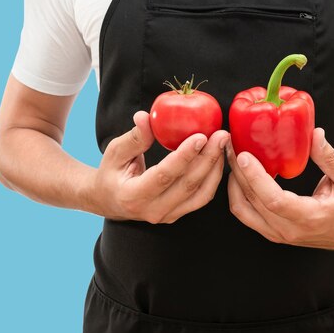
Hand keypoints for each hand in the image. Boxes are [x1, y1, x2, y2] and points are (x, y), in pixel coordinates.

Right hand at [90, 110, 229, 223]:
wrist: (110, 200)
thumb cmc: (112, 173)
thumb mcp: (114, 152)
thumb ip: (134, 137)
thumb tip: (145, 116)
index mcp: (134, 196)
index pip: (164, 176)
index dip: (184, 156)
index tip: (200, 136)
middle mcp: (153, 211)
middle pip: (188, 185)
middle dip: (208, 158)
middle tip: (221, 135)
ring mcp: (168, 216)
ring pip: (201, 194)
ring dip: (215, 167)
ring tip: (223, 143)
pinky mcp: (179, 214)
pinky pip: (202, 197)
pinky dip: (214, 178)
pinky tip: (219, 157)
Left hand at [225, 128, 333, 249]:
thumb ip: (331, 157)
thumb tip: (314, 133)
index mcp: (310, 218)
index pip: (274, 201)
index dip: (256, 178)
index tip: (244, 155)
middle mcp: (289, 230)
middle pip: (252, 202)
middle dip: (238, 172)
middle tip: (231, 145)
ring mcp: (276, 235)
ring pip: (242, 209)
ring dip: (232, 182)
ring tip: (231, 156)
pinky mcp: (269, 232)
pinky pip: (244, 213)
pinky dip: (236, 192)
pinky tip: (238, 172)